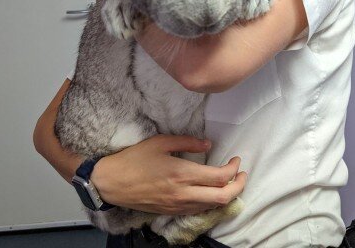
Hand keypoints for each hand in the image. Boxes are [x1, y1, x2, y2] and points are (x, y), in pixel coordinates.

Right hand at [90, 135, 247, 215]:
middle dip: (239, 186)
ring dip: (226, 195)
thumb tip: (208, 144)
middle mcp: (184, 193)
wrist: (112, 183)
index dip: (234, 169)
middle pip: (223, 197)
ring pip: (213, 206)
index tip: (236, 160)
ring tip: (230, 182)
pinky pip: (199, 210)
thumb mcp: (160, 142)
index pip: (220, 177)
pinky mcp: (172, 212)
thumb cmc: (134, 159)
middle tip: (242, 174)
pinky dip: (211, 201)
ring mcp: (179, 205)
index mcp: (182, 173)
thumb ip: (187, 142)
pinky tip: (211, 191)